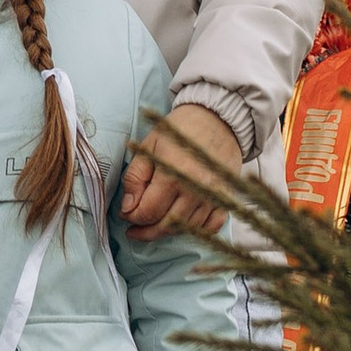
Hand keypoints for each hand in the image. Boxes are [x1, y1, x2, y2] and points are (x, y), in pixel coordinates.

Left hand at [121, 102, 240, 239]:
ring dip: (166, 232)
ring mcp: (213, 197)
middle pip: (166, 226)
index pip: (148, 211)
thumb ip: (135, 177)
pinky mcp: (225, 199)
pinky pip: (211, 227)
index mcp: (173, 174)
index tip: (125, 214)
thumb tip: (128, 208)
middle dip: (146, 231)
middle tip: (133, 230)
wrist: (217, 118)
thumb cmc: (179, 130)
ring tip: (152, 227)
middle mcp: (195, 190)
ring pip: (186, 229)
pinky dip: (195, 231)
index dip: (132, 217)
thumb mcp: (149, 146)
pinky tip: (181, 226)